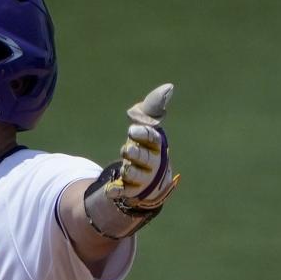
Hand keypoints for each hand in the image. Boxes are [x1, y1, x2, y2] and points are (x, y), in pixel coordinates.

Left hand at [106, 83, 177, 209]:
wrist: (148, 180)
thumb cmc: (146, 147)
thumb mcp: (147, 127)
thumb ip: (152, 108)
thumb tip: (169, 87)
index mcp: (156, 145)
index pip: (152, 138)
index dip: (143, 134)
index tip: (132, 129)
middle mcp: (152, 163)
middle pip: (144, 158)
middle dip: (135, 153)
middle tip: (127, 149)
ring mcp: (142, 179)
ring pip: (134, 175)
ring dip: (128, 171)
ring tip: (124, 168)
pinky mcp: (130, 191)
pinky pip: (123, 192)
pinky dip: (116, 191)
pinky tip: (110, 190)